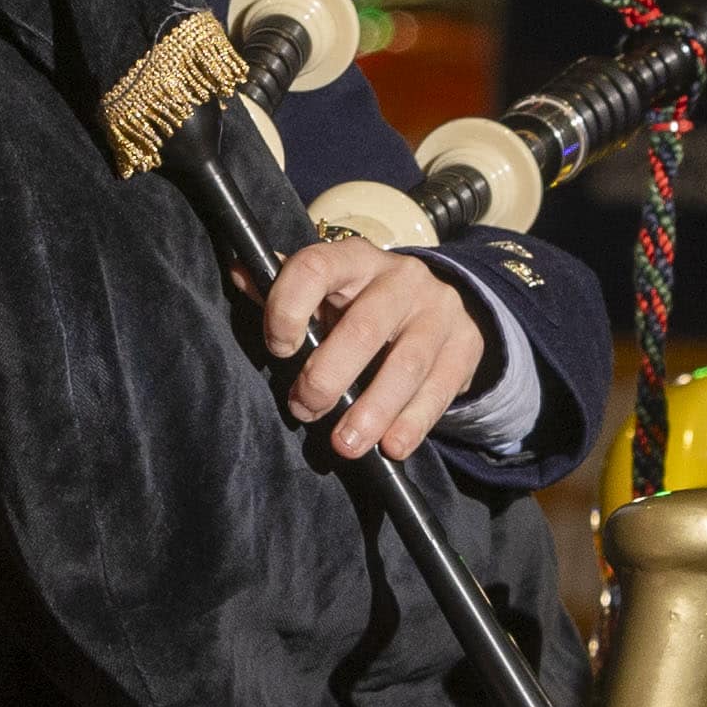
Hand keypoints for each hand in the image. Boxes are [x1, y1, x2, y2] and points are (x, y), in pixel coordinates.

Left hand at [256, 237, 490, 460]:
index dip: (289, 308)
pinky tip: (392, 446)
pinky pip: (439, 388)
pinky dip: (413, 422)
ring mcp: (437, 312)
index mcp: (355, 260)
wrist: (441, 305)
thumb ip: (289, 291)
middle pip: (364, 327)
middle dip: (328, 376)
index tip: (278, 348)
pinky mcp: (465, 346)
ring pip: (407, 363)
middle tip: (305, 409)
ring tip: (346, 444)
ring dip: (373, 410)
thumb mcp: (330, 292)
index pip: (317, 268)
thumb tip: (241, 273)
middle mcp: (400, 279)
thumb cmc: (365, 304)